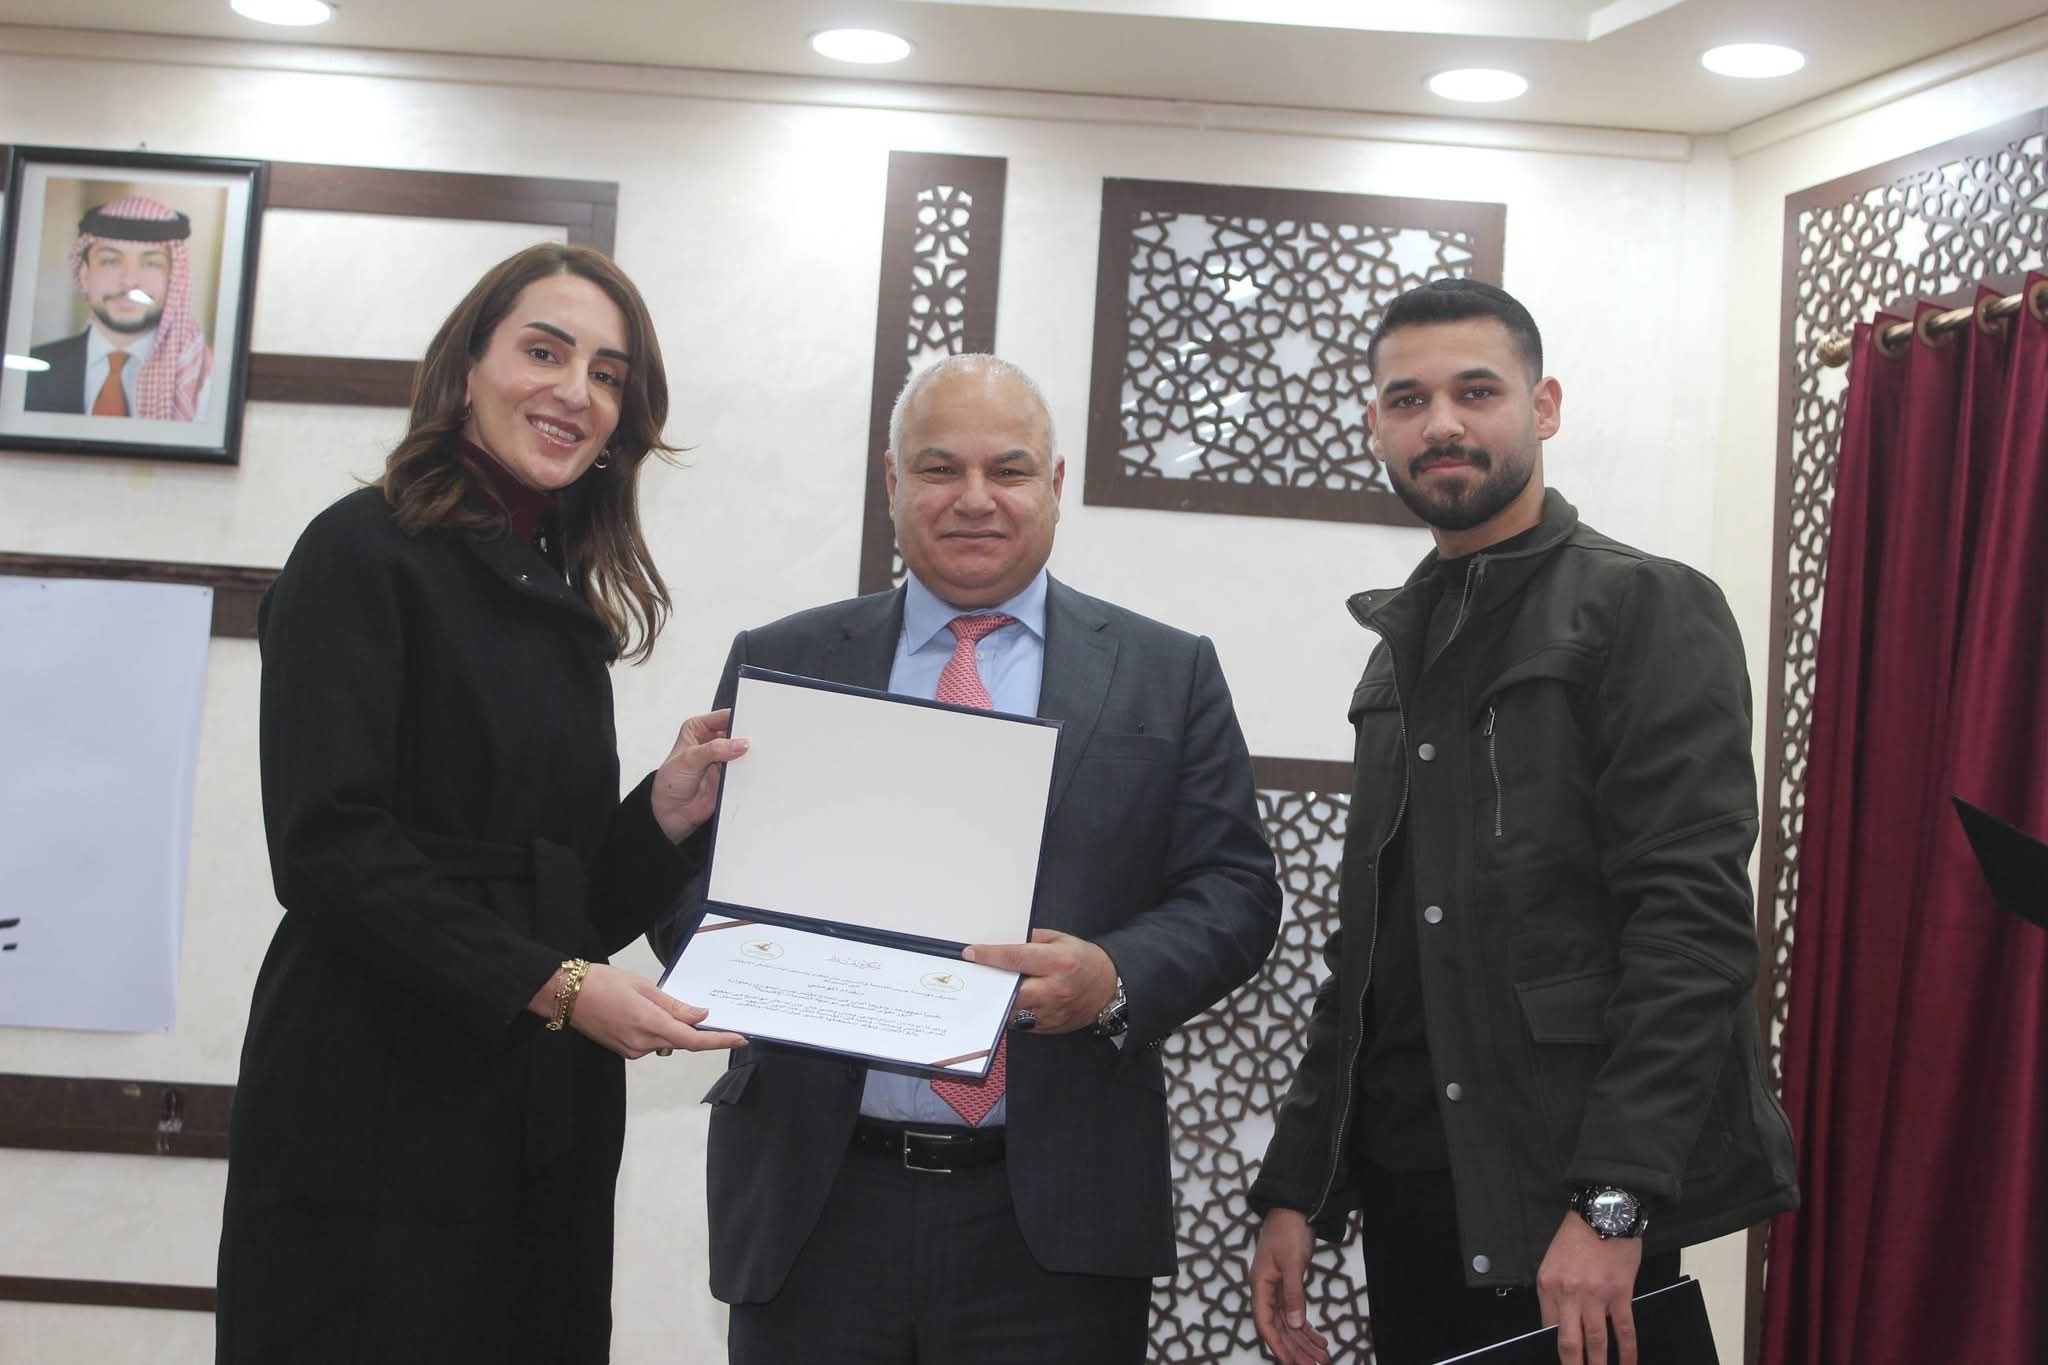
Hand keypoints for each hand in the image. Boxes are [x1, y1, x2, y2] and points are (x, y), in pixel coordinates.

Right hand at [528, 963, 745, 1058]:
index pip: (692, 1039)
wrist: (566, 994)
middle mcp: (641, 1042)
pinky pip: (652, 1042)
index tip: (739, 1038)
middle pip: (681, 1041)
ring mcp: (632, 1050)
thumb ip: (674, 1005)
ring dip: (673, 1027)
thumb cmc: (602, 982)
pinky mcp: (625, 1051)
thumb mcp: (643, 986)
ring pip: (667, 1041)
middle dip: (697, 1030)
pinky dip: (659, 1030)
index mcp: (648, 1023)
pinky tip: (646, 1013)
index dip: (718, 1040)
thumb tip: (701, 1016)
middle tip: (708, 1013)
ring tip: (654, 1002)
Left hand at [649, 709, 748, 842]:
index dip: (738, 718)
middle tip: (754, 741)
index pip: (724, 717)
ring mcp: (723, 760)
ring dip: (749, 755)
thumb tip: (740, 744)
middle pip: (737, 734)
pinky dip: (750, 771)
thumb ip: (714, 749)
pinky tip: (754, 770)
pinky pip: (745, 771)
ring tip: (756, 756)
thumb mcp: (689, 759)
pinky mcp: (731, 776)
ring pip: (743, 752)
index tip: (750, 723)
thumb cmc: (670, 782)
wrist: (671, 813)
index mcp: (699, 729)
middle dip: (746, 737)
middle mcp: (713, 742)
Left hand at [962, 928, 1116, 1033]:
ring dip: (998, 1002)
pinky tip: (1005, 1004)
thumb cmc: (1084, 960)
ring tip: (986, 991)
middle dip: (991, 984)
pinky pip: (1021, 1023)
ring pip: (1013, 1011)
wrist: (1109, 988)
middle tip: (974, 977)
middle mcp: (1055, 990)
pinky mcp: (1050, 1027)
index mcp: (1058, 962)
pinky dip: (1011, 1013)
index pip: (1016, 958)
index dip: (990, 956)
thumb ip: (1032, 940)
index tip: (971, 954)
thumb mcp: (1061, 940)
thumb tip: (1003, 942)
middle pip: (1011, 991)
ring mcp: (1052, 1012)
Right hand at [1249, 1208, 1329, 1364]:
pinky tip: (1320, 1339)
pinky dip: (1308, 1327)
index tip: (1291, 1363)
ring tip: (1322, 1358)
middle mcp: (1267, 1290)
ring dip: (1305, 1341)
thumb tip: (1296, 1324)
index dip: (1278, 1346)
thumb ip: (1294, 1294)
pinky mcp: (1289, 1285)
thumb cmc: (1288, 1231)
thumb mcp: (1293, 1263)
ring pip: (1290, 1323)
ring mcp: (1277, 1288)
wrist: (1292, 1208)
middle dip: (1296, 1349)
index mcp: (1261, 1285)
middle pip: (1280, 1327)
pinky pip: (1296, 1312)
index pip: (1266, 1324)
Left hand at [1537, 1212, 1643, 1364]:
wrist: (1604, 1213)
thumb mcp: (1553, 1261)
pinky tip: (1628, 1363)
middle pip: (1569, 1341)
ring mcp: (1596, 1295)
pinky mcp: (1620, 1294)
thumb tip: (1560, 1322)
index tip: (1561, 1359)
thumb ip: (1555, 1291)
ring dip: (1598, 1364)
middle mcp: (1569, 1293)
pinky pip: (1624, 1329)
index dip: (1553, 1347)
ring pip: (1596, 1340)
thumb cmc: (1577, 1236)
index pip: (1547, 1326)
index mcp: (1548, 1284)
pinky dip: (1627, 1350)